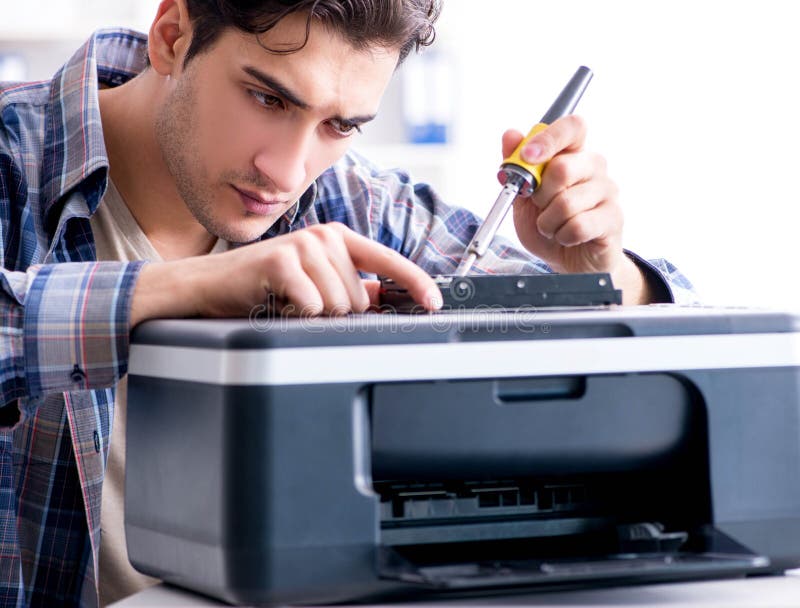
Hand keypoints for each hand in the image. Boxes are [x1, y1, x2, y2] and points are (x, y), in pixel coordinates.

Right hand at [130, 222, 440, 324]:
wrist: (208, 285)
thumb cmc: (260, 286)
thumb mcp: (309, 281)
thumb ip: (345, 285)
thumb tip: (380, 298)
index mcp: (335, 238)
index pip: (387, 261)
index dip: (415, 283)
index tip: (435, 302)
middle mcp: (324, 236)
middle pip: (358, 298)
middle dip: (334, 312)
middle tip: (300, 302)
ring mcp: (303, 246)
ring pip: (337, 305)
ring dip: (312, 315)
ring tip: (286, 301)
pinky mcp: (282, 262)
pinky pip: (312, 308)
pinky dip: (294, 315)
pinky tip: (275, 303)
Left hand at [504, 116, 651, 303]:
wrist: (567, 260)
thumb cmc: (549, 224)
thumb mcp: (522, 197)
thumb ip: (516, 167)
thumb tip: (511, 135)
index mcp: (572, 154)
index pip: (572, 127)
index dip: (549, 139)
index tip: (528, 156)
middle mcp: (594, 167)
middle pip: (563, 167)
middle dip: (540, 194)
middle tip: (539, 206)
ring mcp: (607, 191)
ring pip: (567, 202)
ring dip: (548, 222)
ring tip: (552, 226)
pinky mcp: (613, 218)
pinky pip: (579, 225)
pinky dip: (562, 236)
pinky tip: (566, 237)